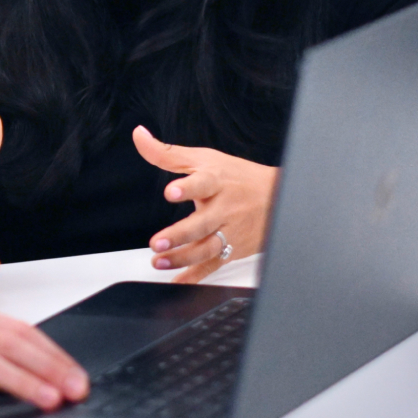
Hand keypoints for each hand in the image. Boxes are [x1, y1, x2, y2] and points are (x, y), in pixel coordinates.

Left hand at [132, 125, 276, 283]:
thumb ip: (166, 152)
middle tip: (157, 242)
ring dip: (182, 258)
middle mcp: (224, 209)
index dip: (188, 187)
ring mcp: (229, 231)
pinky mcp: (232, 249)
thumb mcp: (203, 158)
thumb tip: (138, 136)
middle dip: (179, 235)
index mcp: (216, 182)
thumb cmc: (237, 176)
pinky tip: (178, 281)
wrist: (279, 196)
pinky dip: (195, 277)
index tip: (171, 191)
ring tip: (160, 261)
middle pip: (202, 224)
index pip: (203, 183)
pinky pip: (213, 266)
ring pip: (207, 248)